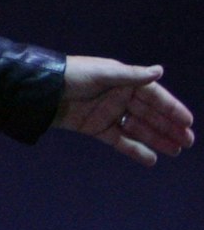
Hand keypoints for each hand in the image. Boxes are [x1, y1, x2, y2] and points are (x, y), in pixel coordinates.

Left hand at [54, 57, 193, 165]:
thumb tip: (160, 70)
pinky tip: (151, 159)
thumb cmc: (73, 76)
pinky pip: (120, 140)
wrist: (41, 91)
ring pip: (138, 129)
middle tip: (188, 142)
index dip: (171, 109)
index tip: (188, 122)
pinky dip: (135, 149)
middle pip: (150, 115)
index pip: (154, 97)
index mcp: (124, 81)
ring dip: (157, 139)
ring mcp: (108, 114)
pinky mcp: (96, 128)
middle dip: (169, 127)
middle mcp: (119, 97)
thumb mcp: (103, 73)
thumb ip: (131, 75)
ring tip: (176, 150)